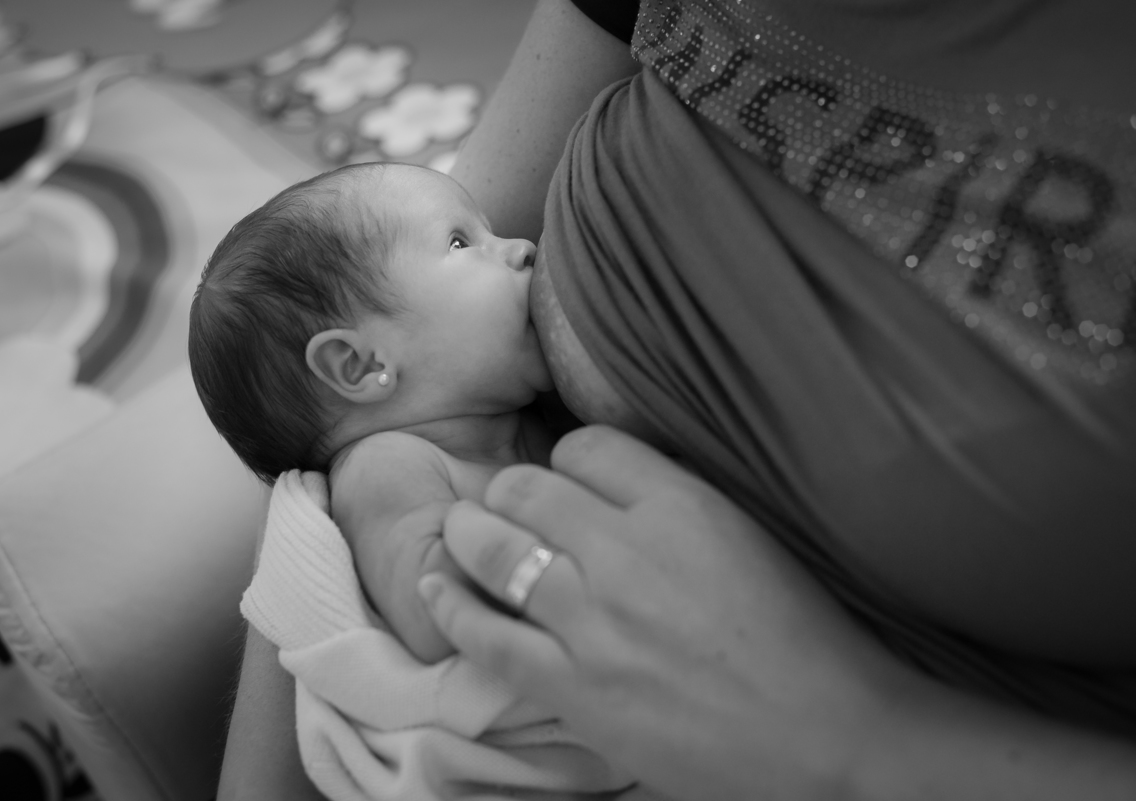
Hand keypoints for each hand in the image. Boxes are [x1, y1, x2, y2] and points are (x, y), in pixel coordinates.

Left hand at [419, 426, 901, 800]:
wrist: (829, 736)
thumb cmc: (804, 637)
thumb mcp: (749, 534)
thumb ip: (677, 499)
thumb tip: (615, 479)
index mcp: (681, 506)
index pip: (587, 447)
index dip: (567, 460)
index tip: (565, 480)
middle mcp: (627, 553)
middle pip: (528, 488)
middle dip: (507, 490)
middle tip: (502, 504)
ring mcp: (594, 623)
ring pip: (495, 549)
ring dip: (468, 533)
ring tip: (462, 532)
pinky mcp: (574, 687)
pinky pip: (485, 635)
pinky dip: (450, 605)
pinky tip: (435, 586)